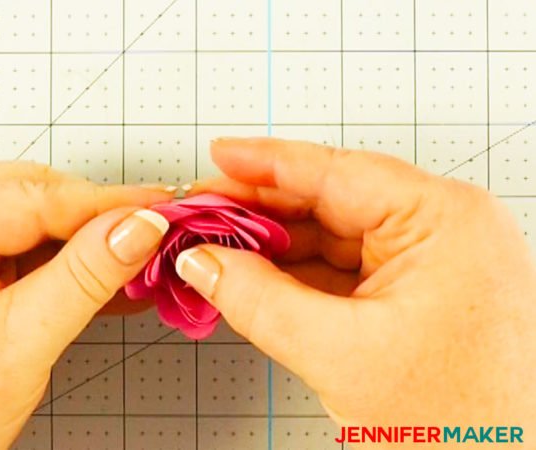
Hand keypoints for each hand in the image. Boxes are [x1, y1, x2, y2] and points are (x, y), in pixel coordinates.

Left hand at [0, 162, 171, 449]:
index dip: (104, 202)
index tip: (161, 207)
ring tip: (139, 260)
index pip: (29, 197)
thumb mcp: (18, 343)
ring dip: (87, 245)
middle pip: (31, 201)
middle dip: (95, 221)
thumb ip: (85, 275)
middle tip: (154, 234)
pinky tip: (109, 277)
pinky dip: (68, 268)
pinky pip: (24, 256)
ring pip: (33, 227)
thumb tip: (140, 227)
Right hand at [177, 138, 535, 447]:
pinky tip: (256, 278)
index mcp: (443, 220)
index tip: (222, 154)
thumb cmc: (461, 422)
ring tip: (220, 250)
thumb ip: (258, 300)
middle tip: (206, 213)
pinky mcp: (416, 291)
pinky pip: (344, 269)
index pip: (337, 172)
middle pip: (331, 201)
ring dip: (274, 247)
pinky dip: (297, 275)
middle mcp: (442, 229)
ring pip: (333, 237)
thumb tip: (205, 262)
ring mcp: (430, 261)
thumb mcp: (340, 354)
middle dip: (262, 212)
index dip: (267, 162)